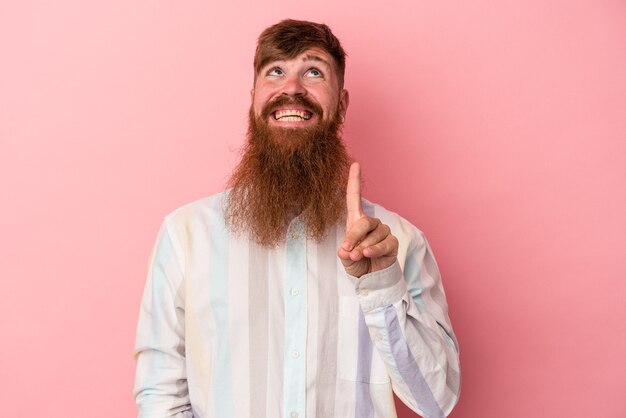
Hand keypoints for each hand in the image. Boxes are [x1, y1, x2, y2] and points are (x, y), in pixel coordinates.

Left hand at [337, 162, 398, 277]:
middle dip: (353, 236)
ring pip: (373, 234)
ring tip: (358, 256)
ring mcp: (383, 231)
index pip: (354, 198)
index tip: (355, 164)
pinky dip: (374, 250)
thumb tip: (348, 249)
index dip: (354, 181)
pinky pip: (384, 243)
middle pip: (363, 222)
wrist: (370, 278)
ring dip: (363, 247)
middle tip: (348, 250)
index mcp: (356, 221)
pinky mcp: (392, 242)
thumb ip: (345, 252)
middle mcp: (370, 223)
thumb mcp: (345, 257)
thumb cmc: (356, 263)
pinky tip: (368, 254)